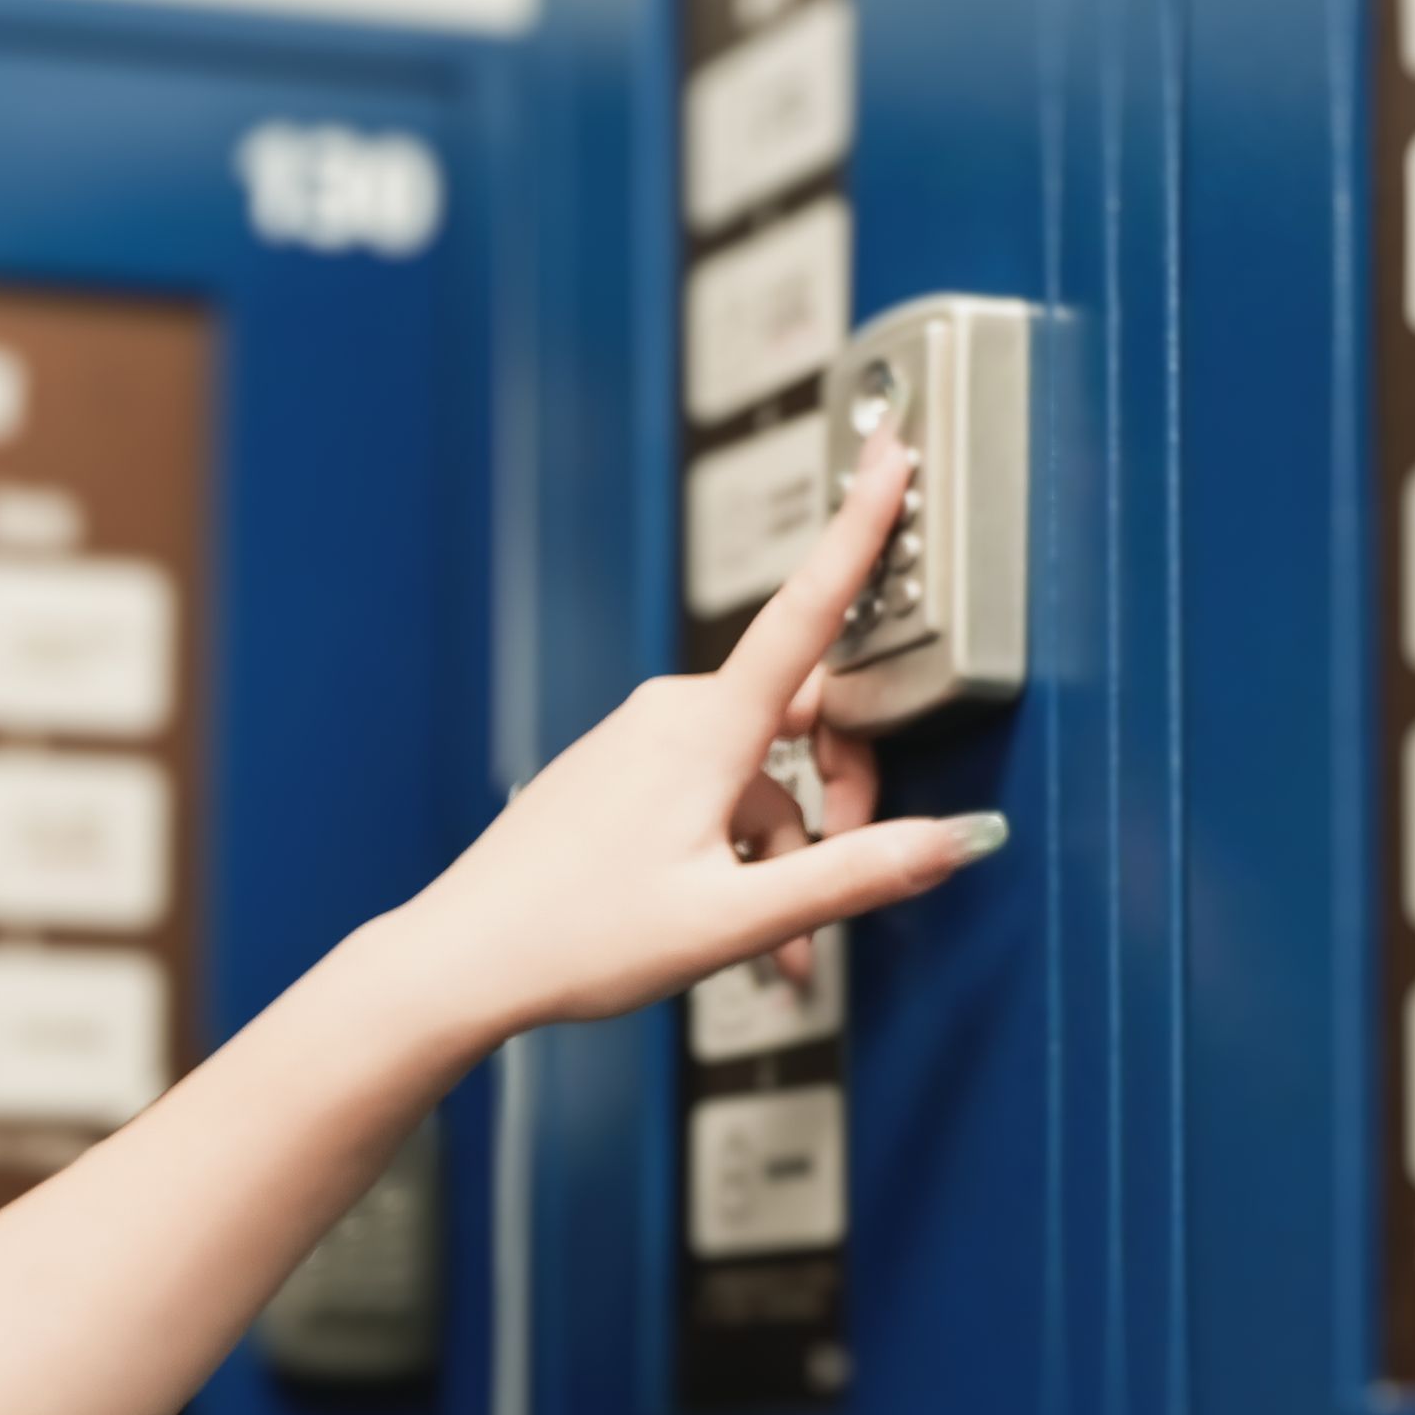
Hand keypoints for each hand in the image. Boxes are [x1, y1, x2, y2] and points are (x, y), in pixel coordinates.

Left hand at [380, 432, 1002, 1040]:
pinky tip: (730, 924)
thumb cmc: (576, 937)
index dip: (859, 528)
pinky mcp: (620, 772)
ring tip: (778, 947)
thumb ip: (853, 876)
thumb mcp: (735, 921)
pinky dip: (739, 854)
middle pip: (807, 723)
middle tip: (837, 886)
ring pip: (761, 777)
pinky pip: (712, 794)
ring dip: (786, 854)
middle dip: (842, 802)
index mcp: (707, 730)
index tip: (889, 455)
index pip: (807, 609)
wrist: (462, 959)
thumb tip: (953, 839)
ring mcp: (641, 741)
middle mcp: (673, 716)